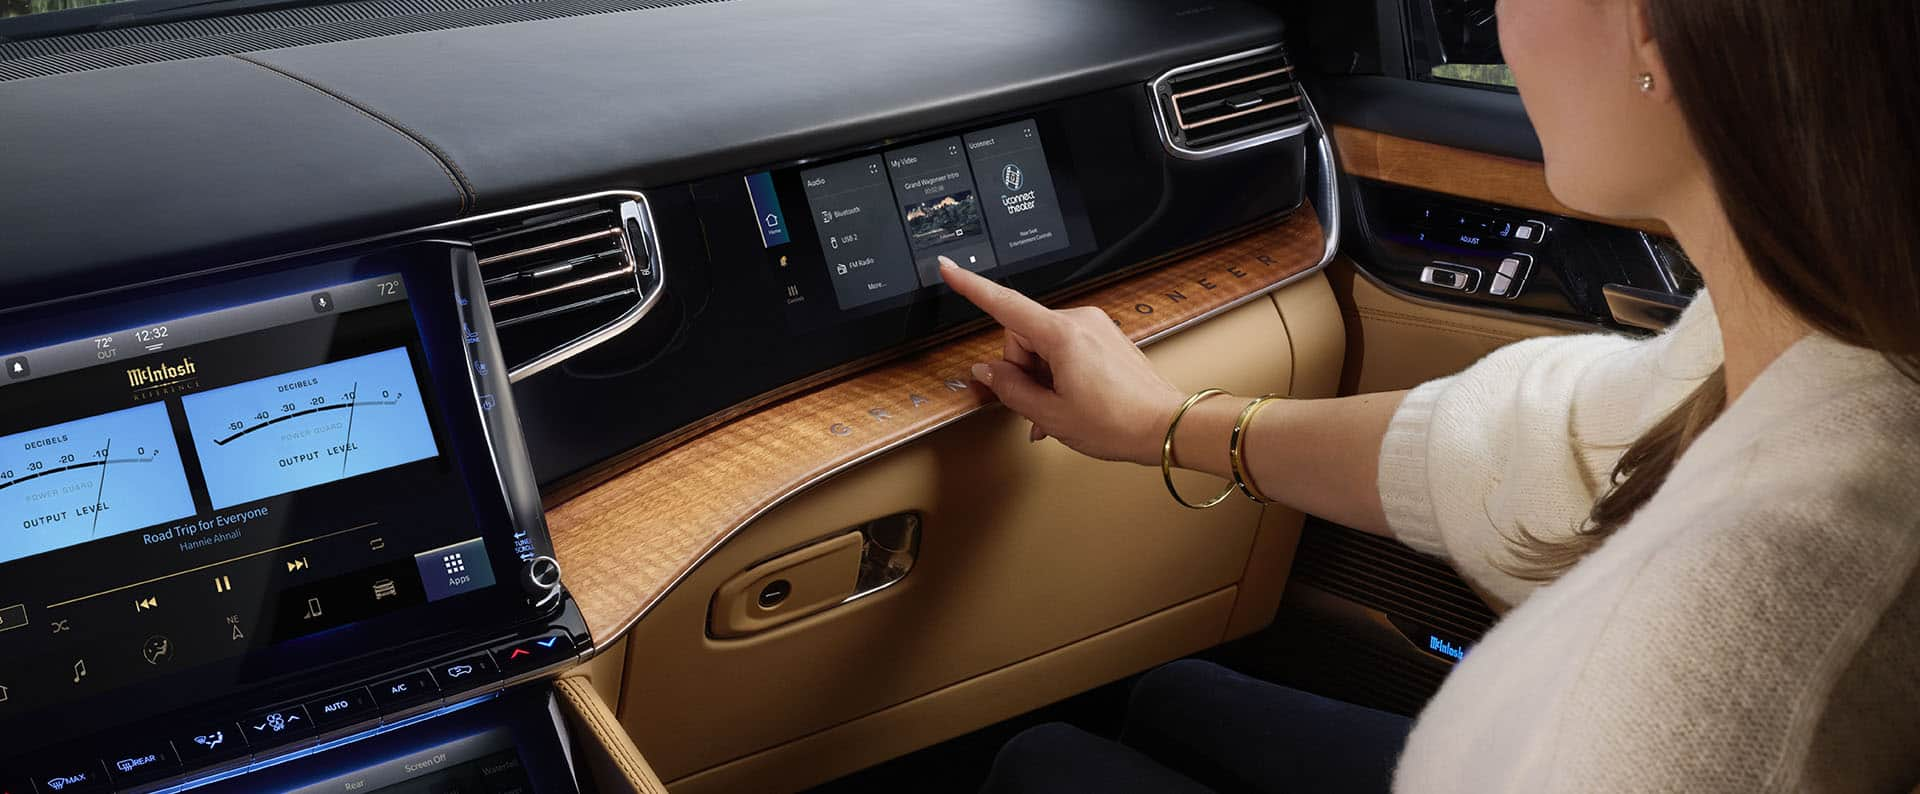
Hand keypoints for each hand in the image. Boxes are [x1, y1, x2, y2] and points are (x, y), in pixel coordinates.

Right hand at [938, 256, 1186, 465]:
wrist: (1167, 426)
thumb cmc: (1119, 423)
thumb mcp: (1052, 416)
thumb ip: (1011, 390)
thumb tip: (987, 372)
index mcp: (1062, 335)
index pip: (1005, 304)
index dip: (971, 286)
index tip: (948, 268)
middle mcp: (1079, 321)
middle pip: (1022, 335)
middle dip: (1021, 370)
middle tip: (1037, 406)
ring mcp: (1094, 326)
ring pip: (1043, 345)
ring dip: (1041, 377)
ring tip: (1057, 411)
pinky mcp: (1104, 336)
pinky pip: (1065, 349)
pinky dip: (1057, 374)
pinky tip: (1065, 404)